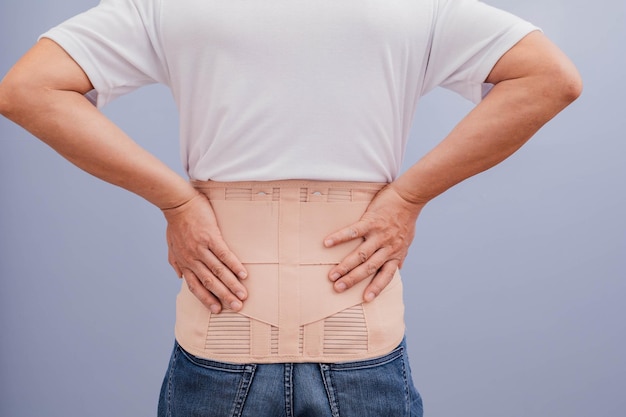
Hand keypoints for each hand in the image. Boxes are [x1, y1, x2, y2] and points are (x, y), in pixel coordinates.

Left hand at [162, 193, 247, 313]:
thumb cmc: (175, 223)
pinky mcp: (211, 236)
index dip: (206, 299)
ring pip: (218, 271)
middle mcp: (192, 258)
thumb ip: (175, 262)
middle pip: (210, 282)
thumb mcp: (170, 245)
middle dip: (224, 296)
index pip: (195, 286)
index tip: (217, 310)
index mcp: (184, 262)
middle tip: (237, 307)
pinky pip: (224, 254)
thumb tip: (179, 276)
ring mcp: (201, 248)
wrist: (177, 203)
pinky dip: (234, 265)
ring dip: (232, 285)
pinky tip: (243, 274)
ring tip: (243, 295)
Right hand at [324, 184, 423, 301]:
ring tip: (332, 274)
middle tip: (338, 288)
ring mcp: (379, 234)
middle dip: (352, 280)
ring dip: (345, 266)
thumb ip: (399, 255)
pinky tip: (327, 243)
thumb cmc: (407, 219)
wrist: (409, 197)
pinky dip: (340, 237)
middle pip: (368, 268)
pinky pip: (353, 231)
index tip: (366, 299)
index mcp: (395, 253)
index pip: (386, 275)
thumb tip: (398, 268)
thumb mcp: (407, 241)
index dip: (376, 288)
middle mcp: (387, 247)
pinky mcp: (371, 220)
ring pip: (360, 254)